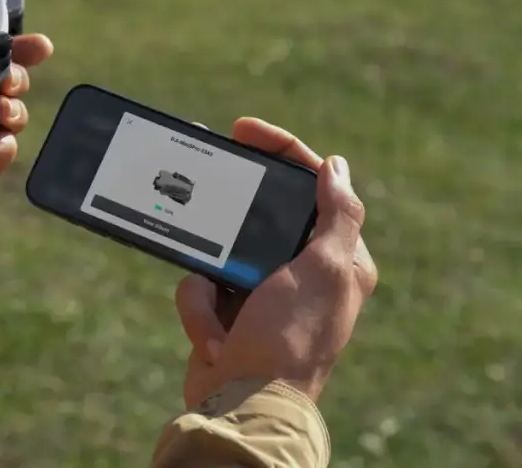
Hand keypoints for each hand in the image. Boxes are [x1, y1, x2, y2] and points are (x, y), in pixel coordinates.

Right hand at [175, 118, 376, 406]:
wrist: (244, 404)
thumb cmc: (290, 338)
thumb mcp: (326, 270)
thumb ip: (339, 215)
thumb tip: (337, 167)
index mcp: (334, 255)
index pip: (309, 183)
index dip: (278, 149)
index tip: (241, 130)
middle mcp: (299, 269)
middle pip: (255, 212)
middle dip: (226, 219)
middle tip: (201, 188)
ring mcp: (259, 290)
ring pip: (215, 248)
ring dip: (209, 285)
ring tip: (223, 322)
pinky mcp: (226, 309)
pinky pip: (197, 284)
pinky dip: (199, 310)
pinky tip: (216, 341)